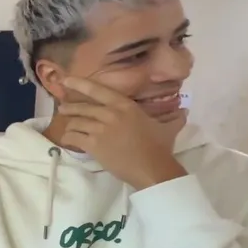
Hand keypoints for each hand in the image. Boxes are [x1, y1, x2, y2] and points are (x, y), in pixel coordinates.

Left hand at [56, 77, 188, 189]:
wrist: (152, 168)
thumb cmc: (159, 148)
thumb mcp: (166, 128)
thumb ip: (173, 117)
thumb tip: (185, 111)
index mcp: (126, 106)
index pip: (98, 90)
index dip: (80, 83)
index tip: (66, 79)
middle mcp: (110, 113)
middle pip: (83, 107)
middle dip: (70, 107)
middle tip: (62, 108)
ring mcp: (100, 129)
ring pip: (76, 122)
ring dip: (69, 124)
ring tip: (66, 127)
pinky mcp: (94, 144)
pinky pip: (74, 137)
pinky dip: (69, 138)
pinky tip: (68, 141)